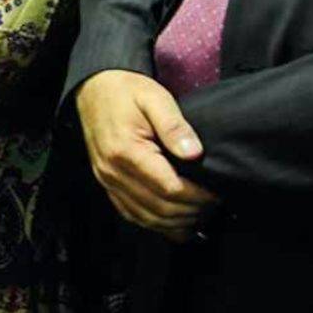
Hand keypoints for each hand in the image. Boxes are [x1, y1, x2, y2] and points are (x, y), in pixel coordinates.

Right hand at [75, 70, 218, 237]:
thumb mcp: (155, 98)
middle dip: (192, 212)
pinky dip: (156, 224)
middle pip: (159, 208)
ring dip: (176, 222)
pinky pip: (131, 214)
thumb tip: (194, 153)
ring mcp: (107, 180)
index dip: (198, 197)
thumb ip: (174, 125)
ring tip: (200, 213)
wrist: (94, 89)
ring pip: (146, 218)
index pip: (169, 188)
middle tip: (214, 204)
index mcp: (125, 151)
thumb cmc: (126, 92)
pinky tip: (175, 222)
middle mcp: (112, 171)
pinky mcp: (107, 184)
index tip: (217, 193)